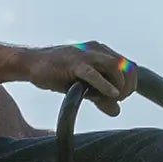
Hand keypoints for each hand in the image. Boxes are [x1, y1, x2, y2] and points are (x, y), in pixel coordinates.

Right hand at [19, 40, 135, 112]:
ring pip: (115, 67)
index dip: (131, 84)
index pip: (130, 66)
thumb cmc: (58, 73)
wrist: (31, 64)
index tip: (121, 97)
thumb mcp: (83, 87)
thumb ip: (101, 97)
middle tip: (117, 100)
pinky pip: (93, 73)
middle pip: (127, 66)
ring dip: (119, 86)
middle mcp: (97, 49)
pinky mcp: (73, 63)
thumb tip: (117, 111)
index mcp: (102, 52)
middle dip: (128, 86)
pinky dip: (106, 85)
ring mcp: (85, 54)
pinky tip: (111, 94)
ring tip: (113, 98)